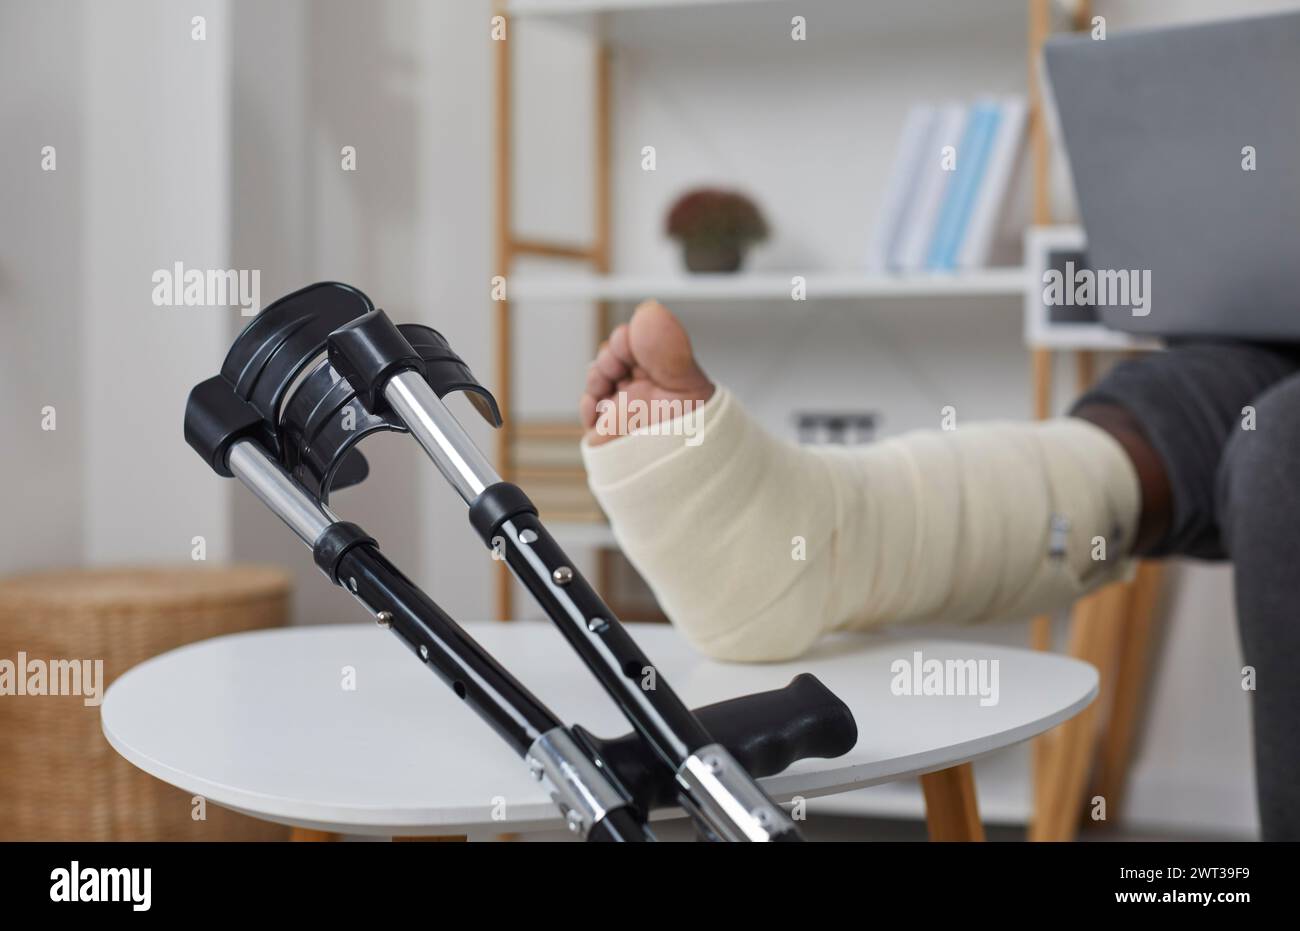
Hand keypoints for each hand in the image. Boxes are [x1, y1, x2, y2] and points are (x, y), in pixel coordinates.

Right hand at [580, 300, 715, 445]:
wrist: (677, 472)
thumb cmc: (692, 432)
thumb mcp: (685, 382)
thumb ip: (667, 346)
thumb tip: (648, 311)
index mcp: (666, 366)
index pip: (639, 336)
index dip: (630, 338)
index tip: (631, 350)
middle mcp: (645, 381)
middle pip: (614, 352)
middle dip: (610, 356)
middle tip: (618, 370)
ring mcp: (625, 402)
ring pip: (598, 376)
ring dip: (597, 378)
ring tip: (608, 390)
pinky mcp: (609, 424)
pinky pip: (589, 406)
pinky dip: (588, 405)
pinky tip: (599, 411)